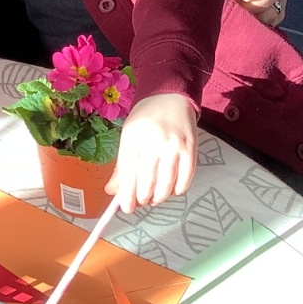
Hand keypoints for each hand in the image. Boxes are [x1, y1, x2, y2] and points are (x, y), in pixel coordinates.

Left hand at [107, 94, 196, 211]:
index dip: (127, 194)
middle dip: (142, 198)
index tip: (126, 207)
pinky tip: (171, 189)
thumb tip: (112, 192)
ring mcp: (173, 145)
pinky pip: (184, 180)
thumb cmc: (146, 119)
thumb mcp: (129, 136)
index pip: (127, 173)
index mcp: (132, 136)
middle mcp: (153, 140)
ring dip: (159, 197)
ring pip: (165, 184)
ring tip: (154, 198)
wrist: (170, 96)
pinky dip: (177, 190)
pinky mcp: (191, 149)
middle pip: (146, 181)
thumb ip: (121, 165)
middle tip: (141, 202)